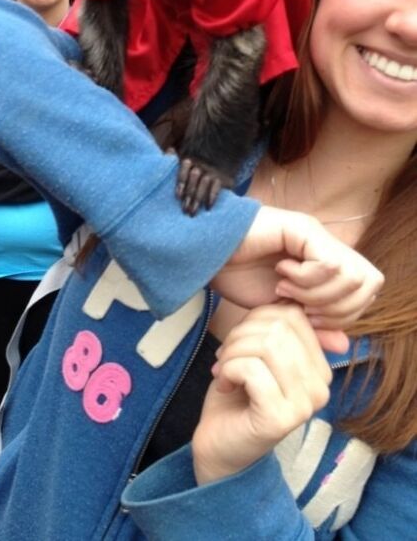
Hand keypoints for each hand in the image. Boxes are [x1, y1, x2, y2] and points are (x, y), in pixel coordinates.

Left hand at [192, 304, 331, 484]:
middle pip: (277, 328)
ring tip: (224, 370)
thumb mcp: (259, 352)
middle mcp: (321, 388)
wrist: (219, 442)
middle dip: (240, 335)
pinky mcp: (280, 419)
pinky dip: (228, 370)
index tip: (240, 342)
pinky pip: (252, 370)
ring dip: (232, 353)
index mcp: (320, 368)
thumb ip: (277, 328)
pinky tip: (223, 385)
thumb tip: (295, 298)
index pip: (292, 315)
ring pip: (265, 346)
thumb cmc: (238, 393)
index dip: (255, 318)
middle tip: (226, 357)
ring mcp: (304, 406)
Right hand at [212, 205, 382, 348]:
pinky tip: (282, 274)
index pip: (366, 293)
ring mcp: (316, 233)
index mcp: (326, 262)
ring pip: (352, 275)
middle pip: (368, 284)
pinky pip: (329, 263)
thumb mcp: (279, 311)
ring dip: (319, 293)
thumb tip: (344, 345)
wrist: (205, 253)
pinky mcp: (302, 228)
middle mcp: (327, 244)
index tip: (308, 318)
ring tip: (287, 289)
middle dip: (337, 308)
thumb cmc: (237, 276)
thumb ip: (310, 326)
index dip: (343, 314)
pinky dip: (307, 280)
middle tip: (302, 307)